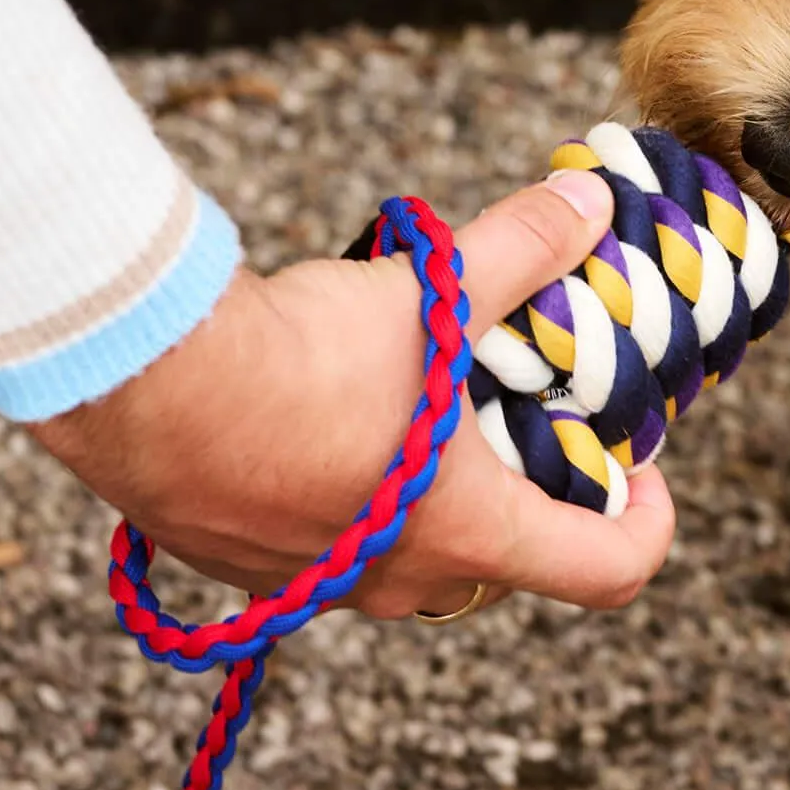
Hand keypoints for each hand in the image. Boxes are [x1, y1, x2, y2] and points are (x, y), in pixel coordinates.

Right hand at [30, 169, 674, 617]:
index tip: (641, 468)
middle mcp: (401, 581)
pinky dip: (360, 497)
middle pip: (514, 561)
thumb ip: (524, 249)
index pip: (610, 571)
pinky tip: (335, 417)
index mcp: (471, 532)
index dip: (649, 524)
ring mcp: (321, 586)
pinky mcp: (251, 570)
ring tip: (431, 403)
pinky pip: (336, 549)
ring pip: (420, 556)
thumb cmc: (297, 359)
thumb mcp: (433, 295)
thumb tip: (590, 203)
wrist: (140, 386)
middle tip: (531, 414)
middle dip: (538, 492)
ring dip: (444, 493)